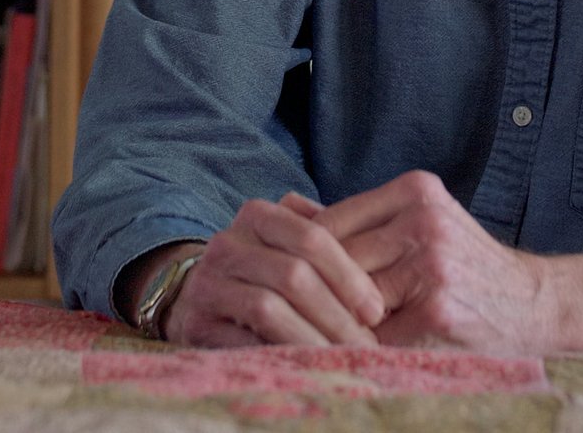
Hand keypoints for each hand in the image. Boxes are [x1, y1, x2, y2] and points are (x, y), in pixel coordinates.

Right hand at [162, 197, 386, 348]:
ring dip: (314, 337)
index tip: (376, 309)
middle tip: (367, 341)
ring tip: (343, 357)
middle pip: (293, 274)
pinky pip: (245, 341)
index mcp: (257, 216)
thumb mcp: (293, 246)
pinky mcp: (196, 323)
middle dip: (337, 313)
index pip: (312, 237)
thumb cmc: (268, 273)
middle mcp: (227, 244)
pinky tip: (310, 366)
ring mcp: (206, 283)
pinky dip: (283, 354)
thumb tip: (387, 255)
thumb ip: (330, 239)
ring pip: (270, 308)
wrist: (202, 299)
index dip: (349, 274)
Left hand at [293, 172, 582, 351]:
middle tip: (281, 312)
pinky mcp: (437, 307)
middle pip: (336, 257)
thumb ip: (354, 220)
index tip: (280, 280)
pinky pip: (376, 330)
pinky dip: (359, 344)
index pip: (331, 222)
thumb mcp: (416, 227)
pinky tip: (350, 353)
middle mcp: (425, 219)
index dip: (303, 258)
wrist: (535, 306)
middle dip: (314, 291)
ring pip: (351, 294)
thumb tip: (279, 206)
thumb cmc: (464, 269)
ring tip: (310, 334)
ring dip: (332, 319)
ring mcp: (433, 263)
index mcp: (416, 190)